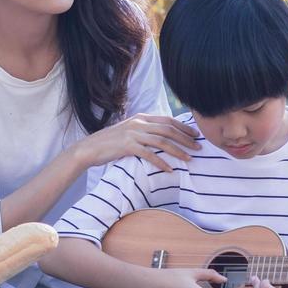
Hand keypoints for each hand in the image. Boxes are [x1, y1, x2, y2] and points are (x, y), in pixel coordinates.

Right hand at [73, 114, 200, 172]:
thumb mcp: (129, 131)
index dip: (183, 127)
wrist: (89, 148)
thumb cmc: (110, 142)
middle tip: (198, 147)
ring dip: (177, 150)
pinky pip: (148, 154)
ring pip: (161, 141)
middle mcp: (138, 123)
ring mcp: (132, 134)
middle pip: (168, 129)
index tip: (195, 134)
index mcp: (140, 118)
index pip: (167, 120)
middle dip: (186, 138)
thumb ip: (144, 130)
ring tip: (188, 158)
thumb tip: (162, 137)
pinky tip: (169, 169)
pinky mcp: (127, 146)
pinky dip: (160, 162)